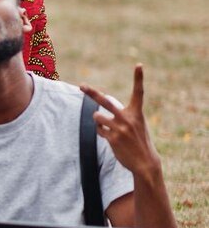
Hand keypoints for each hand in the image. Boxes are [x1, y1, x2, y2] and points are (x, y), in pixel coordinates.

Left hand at [81, 65, 160, 179]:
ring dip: (98, 120)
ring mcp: (120, 128)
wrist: (145, 162)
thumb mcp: (137, 125)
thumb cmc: (140, 141)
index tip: (139, 65)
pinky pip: (99, 130)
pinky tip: (111, 138)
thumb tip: (102, 112)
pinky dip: (102, 132)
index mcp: (137, 113)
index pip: (139, 92)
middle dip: (92, 93)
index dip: (139, 78)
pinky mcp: (113, 138)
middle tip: (81, 85)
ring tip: (108, 127)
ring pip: (97, 117)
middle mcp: (128, 118)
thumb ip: (125, 115)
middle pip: (105, 101)